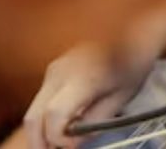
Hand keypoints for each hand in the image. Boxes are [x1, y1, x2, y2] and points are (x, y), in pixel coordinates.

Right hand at [23, 0, 165, 147]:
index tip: (72, 146)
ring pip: (34, 109)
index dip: (58, 138)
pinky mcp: (53, 69)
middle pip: (33, 117)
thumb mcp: (121, 99)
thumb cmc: (132, 63)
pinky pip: (41, 99)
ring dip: (43, 129)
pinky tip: (66, 122)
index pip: (53, 116)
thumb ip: (94, 123)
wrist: (132, 29)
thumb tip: (71, 142)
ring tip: (64, 138)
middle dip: (40, 141)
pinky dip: (46, 116)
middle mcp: (60, 72)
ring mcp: (53, 68)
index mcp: (81, 78)